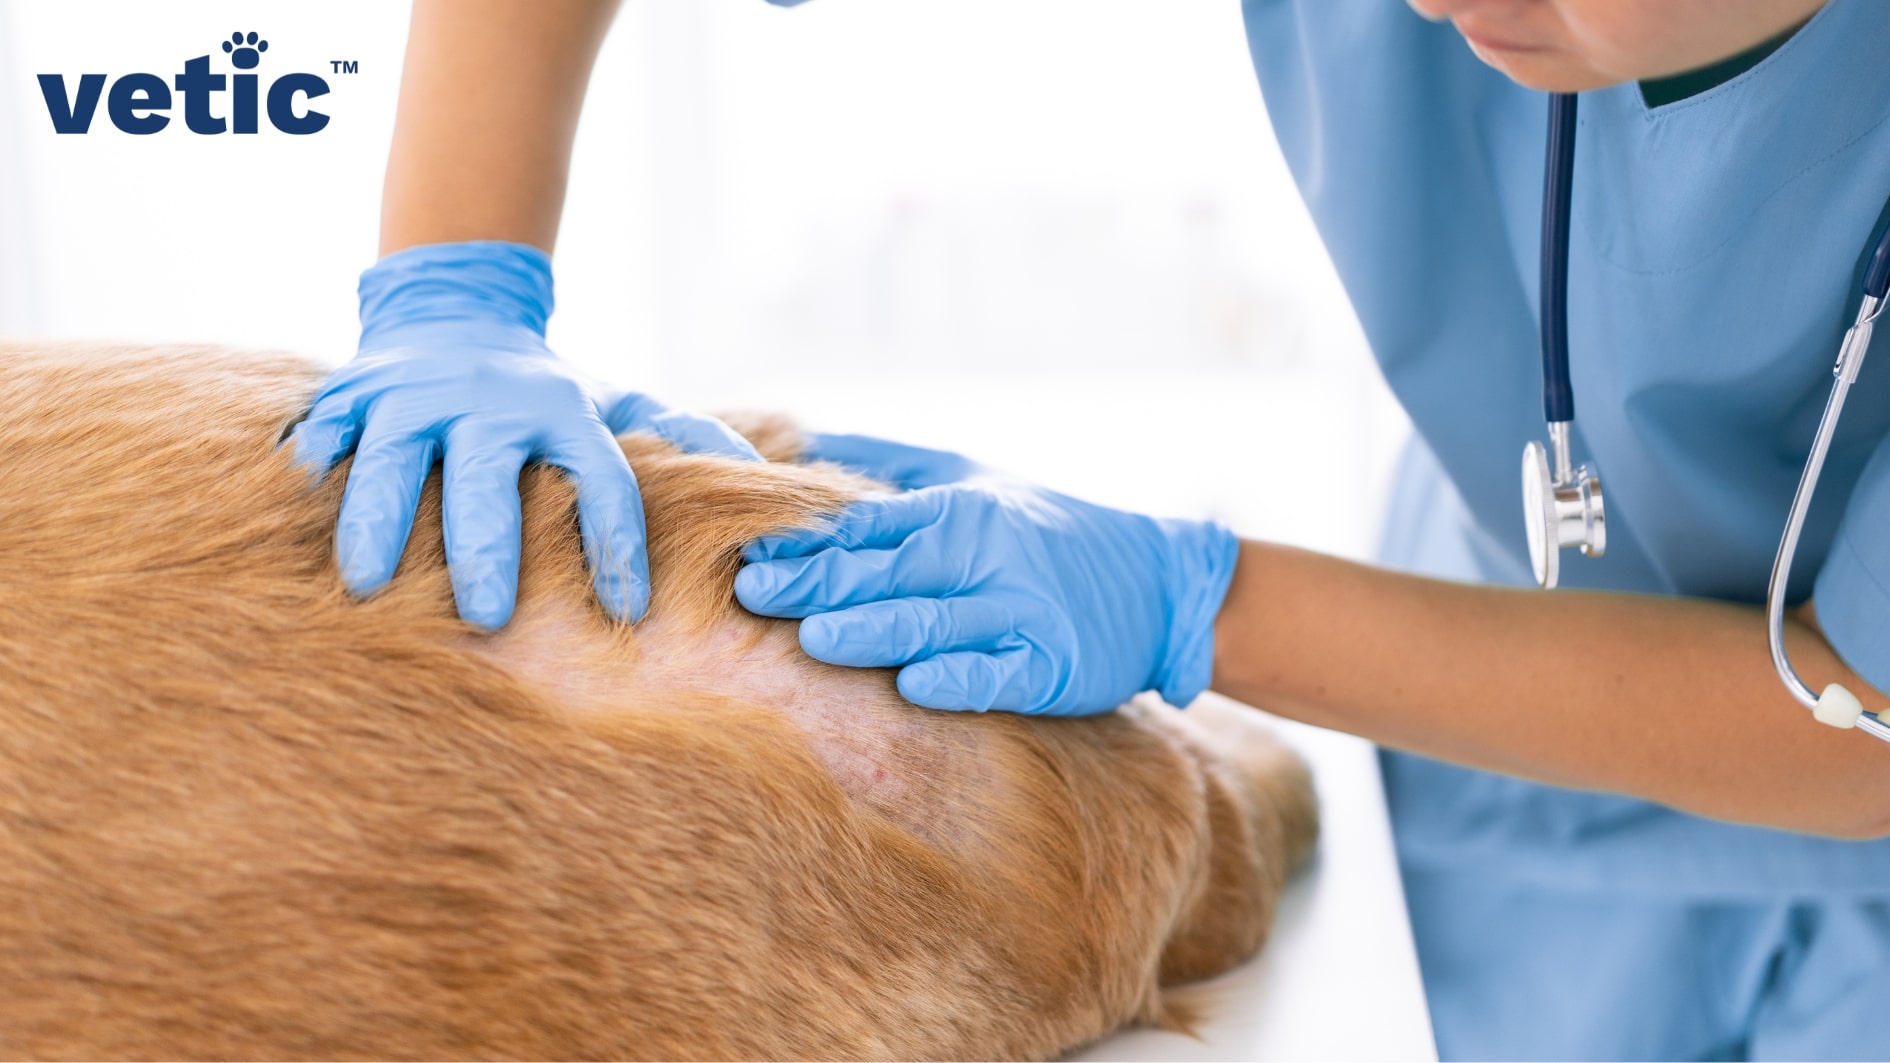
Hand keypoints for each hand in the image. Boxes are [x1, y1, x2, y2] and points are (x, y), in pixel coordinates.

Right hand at [289, 240, 756, 629]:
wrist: (457, 311)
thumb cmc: (547, 390)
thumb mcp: (617, 403)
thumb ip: (681, 435)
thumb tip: (763, 477)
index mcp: (564, 414)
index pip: (601, 481)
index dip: (618, 543)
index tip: (627, 611)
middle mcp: (492, 404)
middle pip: (490, 478)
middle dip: (489, 548)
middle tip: (488, 619)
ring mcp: (416, 396)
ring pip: (395, 459)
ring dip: (382, 521)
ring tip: (369, 588)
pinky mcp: (353, 393)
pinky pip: (328, 431)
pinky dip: (316, 466)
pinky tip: (301, 509)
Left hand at [736, 435, 1239, 715]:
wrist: (1156, 584)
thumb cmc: (1042, 528)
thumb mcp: (973, 478)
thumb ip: (888, 463)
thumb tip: (799, 434)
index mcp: (958, 509)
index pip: (869, 523)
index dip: (807, 538)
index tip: (745, 547)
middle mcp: (986, 553)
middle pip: (889, 569)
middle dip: (820, 582)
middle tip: (753, 592)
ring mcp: (1020, 612)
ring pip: (935, 623)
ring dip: (874, 631)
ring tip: (816, 637)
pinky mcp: (1051, 666)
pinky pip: (996, 675)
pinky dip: (956, 679)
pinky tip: (913, 686)